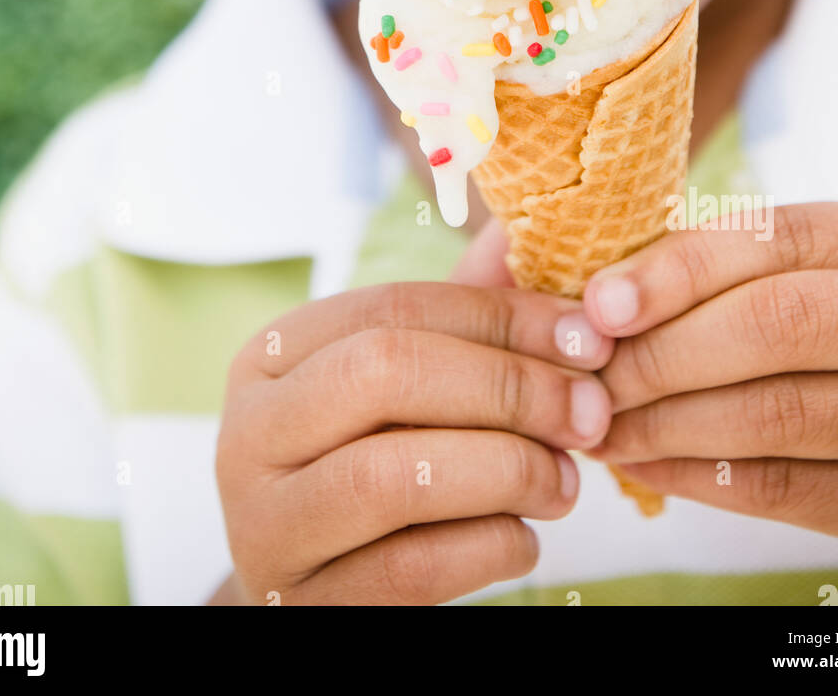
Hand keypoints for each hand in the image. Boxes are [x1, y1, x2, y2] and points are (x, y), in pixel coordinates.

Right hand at [215, 274, 613, 604]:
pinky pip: (411, 568)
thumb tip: (526, 231)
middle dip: (508, 386)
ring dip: (508, 470)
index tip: (587, 339)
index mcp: (273, 356)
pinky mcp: (302, 605)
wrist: (310, 594)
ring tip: (566, 481)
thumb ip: (461, 317)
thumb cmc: (373, 462)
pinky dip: (492, 546)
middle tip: (588, 412)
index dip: (503, 317)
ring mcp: (265, 524)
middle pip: (387, 373)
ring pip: (394, 474)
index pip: (395, 307)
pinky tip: (525, 536)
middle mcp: (249, 432)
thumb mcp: (403, 384)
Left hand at [579, 202, 837, 600]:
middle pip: (777, 323)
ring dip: (667, 420)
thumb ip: (757, 270)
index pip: (782, 238)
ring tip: (601, 420)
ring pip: (777, 413)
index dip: (679, 268)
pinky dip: (700, 477)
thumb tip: (614, 289)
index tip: (602, 301)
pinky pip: (788, 490)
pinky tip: (649, 464)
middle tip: (590, 371)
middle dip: (662, 350)